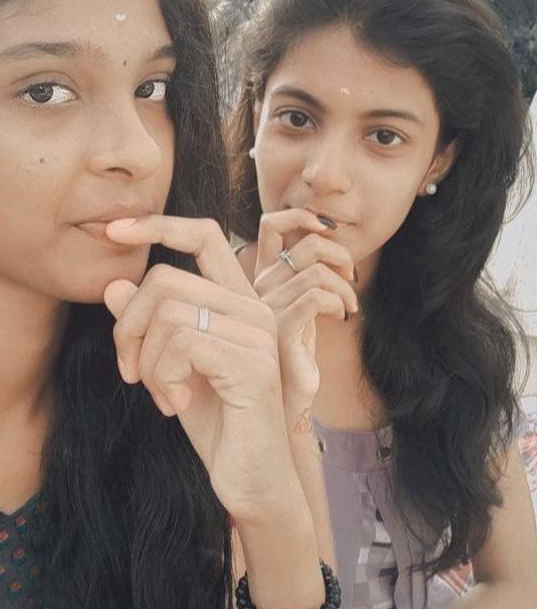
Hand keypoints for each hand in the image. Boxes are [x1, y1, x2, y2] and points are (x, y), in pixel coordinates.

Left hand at [104, 215, 303, 522]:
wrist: (252, 480)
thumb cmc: (215, 421)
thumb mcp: (169, 368)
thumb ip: (148, 326)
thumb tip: (115, 285)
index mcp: (236, 301)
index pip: (203, 236)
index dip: (157, 225)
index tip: (112, 229)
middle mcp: (253, 307)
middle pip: (164, 279)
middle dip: (129, 327)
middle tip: (131, 371)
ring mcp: (256, 332)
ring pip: (167, 313)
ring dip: (146, 361)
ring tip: (161, 394)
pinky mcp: (251, 362)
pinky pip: (180, 344)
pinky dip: (162, 376)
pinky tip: (176, 404)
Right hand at [253, 209, 358, 412]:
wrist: (289, 394)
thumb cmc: (299, 348)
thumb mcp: (303, 303)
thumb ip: (308, 272)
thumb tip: (331, 238)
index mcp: (263, 274)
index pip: (271, 224)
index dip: (301, 215)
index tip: (328, 229)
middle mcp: (259, 285)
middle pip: (306, 245)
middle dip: (340, 254)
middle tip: (350, 277)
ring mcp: (266, 306)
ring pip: (317, 273)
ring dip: (345, 286)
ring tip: (350, 305)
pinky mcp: (281, 327)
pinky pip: (317, 296)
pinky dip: (339, 301)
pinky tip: (341, 316)